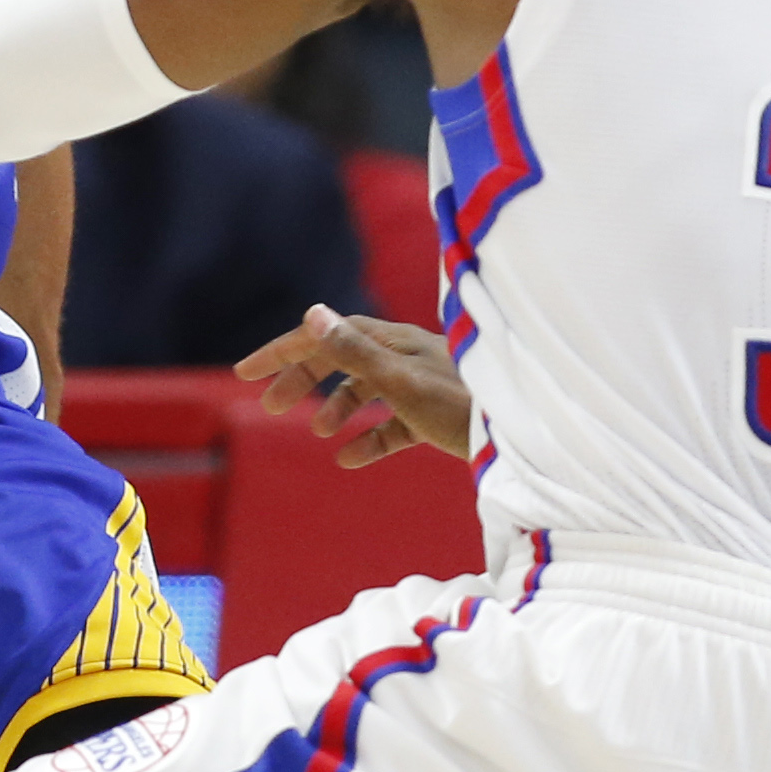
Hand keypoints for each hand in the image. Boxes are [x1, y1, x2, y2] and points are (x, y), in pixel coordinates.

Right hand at [235, 304, 471, 465]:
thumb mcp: (400, 382)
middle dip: (303, 380)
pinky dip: (367, 438)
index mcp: (391, 340)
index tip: (247, 373)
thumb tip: (311, 312)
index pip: (325, 335)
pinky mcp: (434, 416)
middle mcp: (403, 356)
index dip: (284, 352)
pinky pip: (391, 425)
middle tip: (269, 406)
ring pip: (365, 390)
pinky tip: (350, 459)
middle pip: (340, 359)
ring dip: (336, 407)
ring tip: (320, 432)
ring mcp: (420, 385)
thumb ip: (353, 351)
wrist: (523, 435)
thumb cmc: (463, 405)